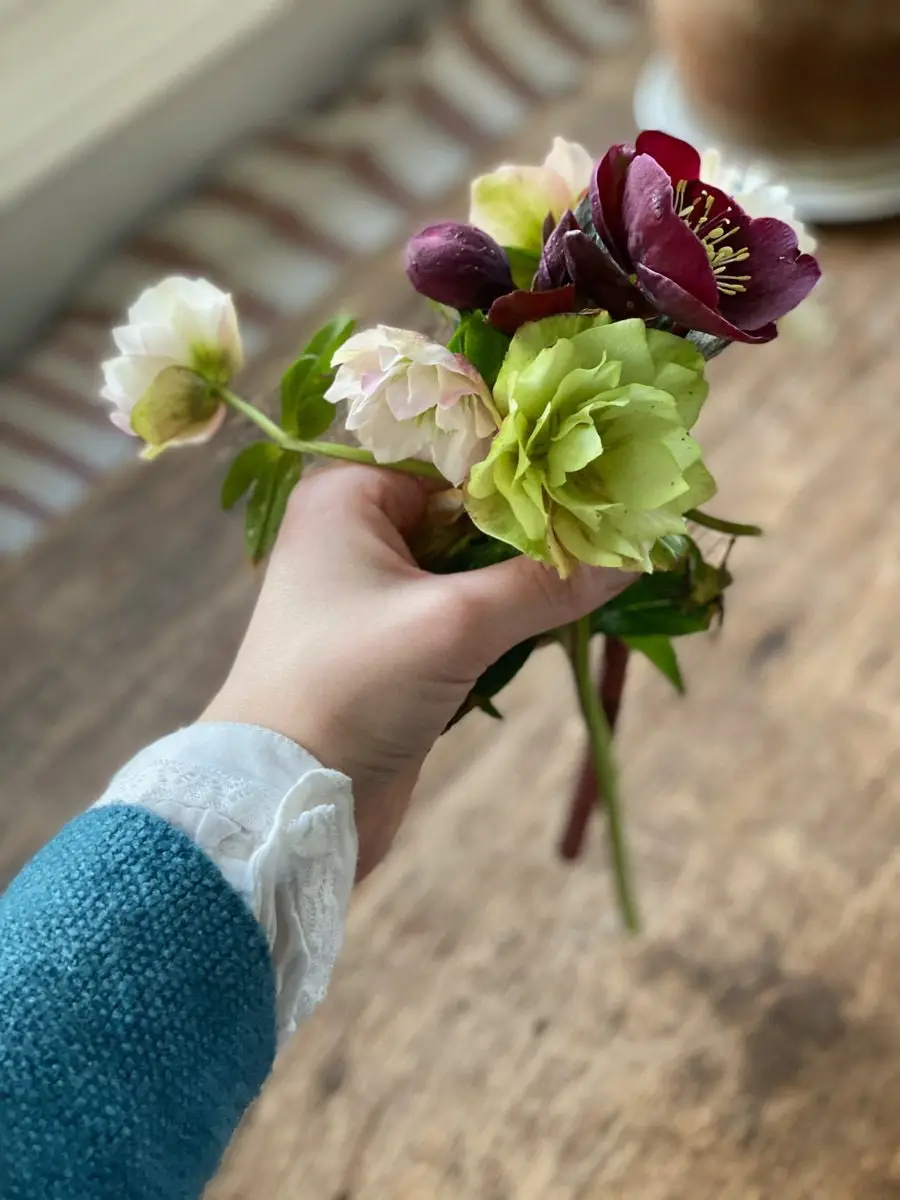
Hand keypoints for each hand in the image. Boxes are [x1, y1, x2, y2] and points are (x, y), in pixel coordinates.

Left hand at [202, 466, 632, 878]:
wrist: (287, 803)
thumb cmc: (347, 689)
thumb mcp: (451, 626)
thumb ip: (545, 583)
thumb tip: (635, 552)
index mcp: (352, 495)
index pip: (459, 451)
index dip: (532, 462)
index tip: (607, 468)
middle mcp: (363, 530)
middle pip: (474, 507)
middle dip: (541, 521)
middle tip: (624, 517)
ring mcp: (382, 591)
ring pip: (479, 563)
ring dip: (534, 571)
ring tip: (613, 560)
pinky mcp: (401, 644)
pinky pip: (472, 610)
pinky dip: (515, 611)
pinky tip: (572, 610)